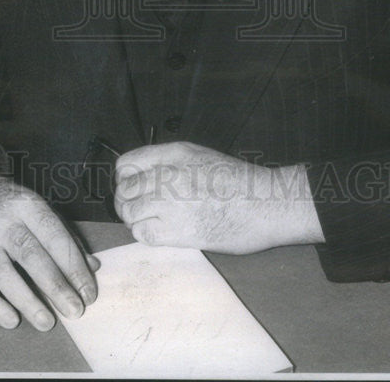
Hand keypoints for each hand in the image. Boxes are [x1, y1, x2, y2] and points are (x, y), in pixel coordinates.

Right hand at [0, 147, 98, 330]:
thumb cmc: (5, 204)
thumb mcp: (35, 208)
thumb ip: (63, 236)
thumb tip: (92, 267)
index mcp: (27, 205)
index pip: (55, 237)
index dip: (74, 266)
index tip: (88, 293)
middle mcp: (2, 220)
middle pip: (32, 255)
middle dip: (56, 286)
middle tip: (75, 311)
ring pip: (4, 272)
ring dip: (28, 300)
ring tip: (47, 323)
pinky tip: (12, 320)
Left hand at [113, 141, 323, 253]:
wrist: (264, 204)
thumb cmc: (236, 180)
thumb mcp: (200, 156)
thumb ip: (168, 162)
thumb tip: (140, 177)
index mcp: (174, 154)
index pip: (125, 164)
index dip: (125, 178)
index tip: (133, 186)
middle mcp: (168, 175)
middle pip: (124, 191)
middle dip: (128, 201)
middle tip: (141, 208)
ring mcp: (170, 204)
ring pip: (130, 214)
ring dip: (136, 219)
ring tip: (154, 221)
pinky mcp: (176, 232)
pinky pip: (142, 234)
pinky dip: (146, 234)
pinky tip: (162, 231)